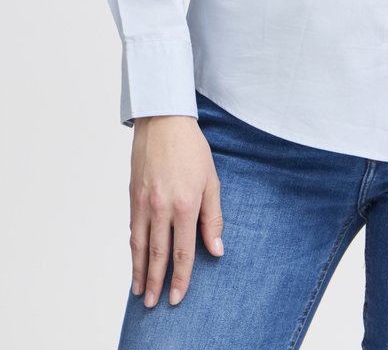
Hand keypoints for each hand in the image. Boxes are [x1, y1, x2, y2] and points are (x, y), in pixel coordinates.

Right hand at [129, 114, 224, 306]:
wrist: (164, 121)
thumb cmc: (191, 149)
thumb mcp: (211, 181)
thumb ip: (212, 217)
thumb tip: (216, 249)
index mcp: (184, 204)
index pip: (182, 251)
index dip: (181, 277)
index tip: (179, 297)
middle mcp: (161, 207)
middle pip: (157, 254)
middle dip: (156, 282)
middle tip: (154, 304)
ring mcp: (143, 202)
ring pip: (139, 245)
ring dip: (139, 271)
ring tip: (140, 291)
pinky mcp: (132, 195)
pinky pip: (132, 229)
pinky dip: (132, 248)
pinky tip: (135, 259)